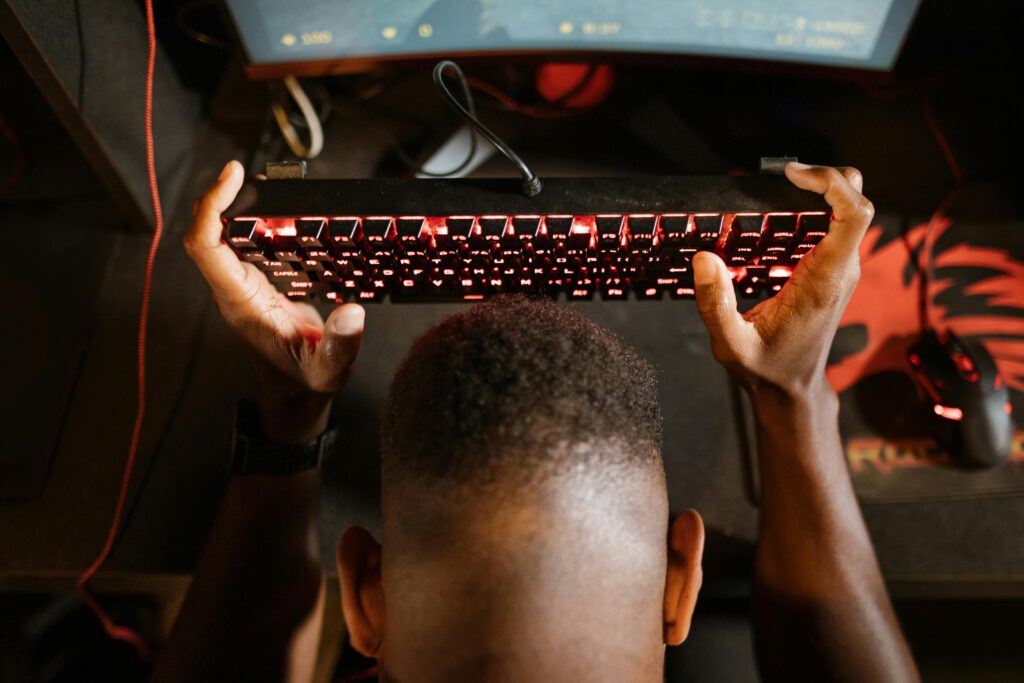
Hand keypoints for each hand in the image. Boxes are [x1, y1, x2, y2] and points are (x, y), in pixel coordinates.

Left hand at [184, 161, 364, 441]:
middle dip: (218, 196)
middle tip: (245, 171)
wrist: (295, 396)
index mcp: (240, 304)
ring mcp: (242, 285)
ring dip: (234, 206)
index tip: (232, 177)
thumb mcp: (328, 371)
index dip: (211, 207)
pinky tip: (280, 210)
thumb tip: (352, 312)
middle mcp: (234, 290)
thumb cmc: (305, 384)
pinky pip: (243, 244)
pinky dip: (255, 221)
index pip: (207, 248)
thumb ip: (340, 345)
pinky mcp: (256, 283)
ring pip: (221, 236)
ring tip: (261, 183)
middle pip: (206, 233)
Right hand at [693, 163, 872, 400]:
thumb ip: (716, 304)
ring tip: (780, 188)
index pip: (854, 215)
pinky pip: (834, 224)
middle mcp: (841, 269)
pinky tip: (779, 212)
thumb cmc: (765, 368)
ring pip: (849, 209)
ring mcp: (839, 268)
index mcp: (825, 280)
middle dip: (827, 178)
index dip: (831, 183)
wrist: (791, 388)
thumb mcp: (730, 344)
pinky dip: (814, 207)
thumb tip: (705, 258)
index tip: (792, 175)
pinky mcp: (830, 269)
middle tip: (784, 176)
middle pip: (857, 201)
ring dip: (821, 190)